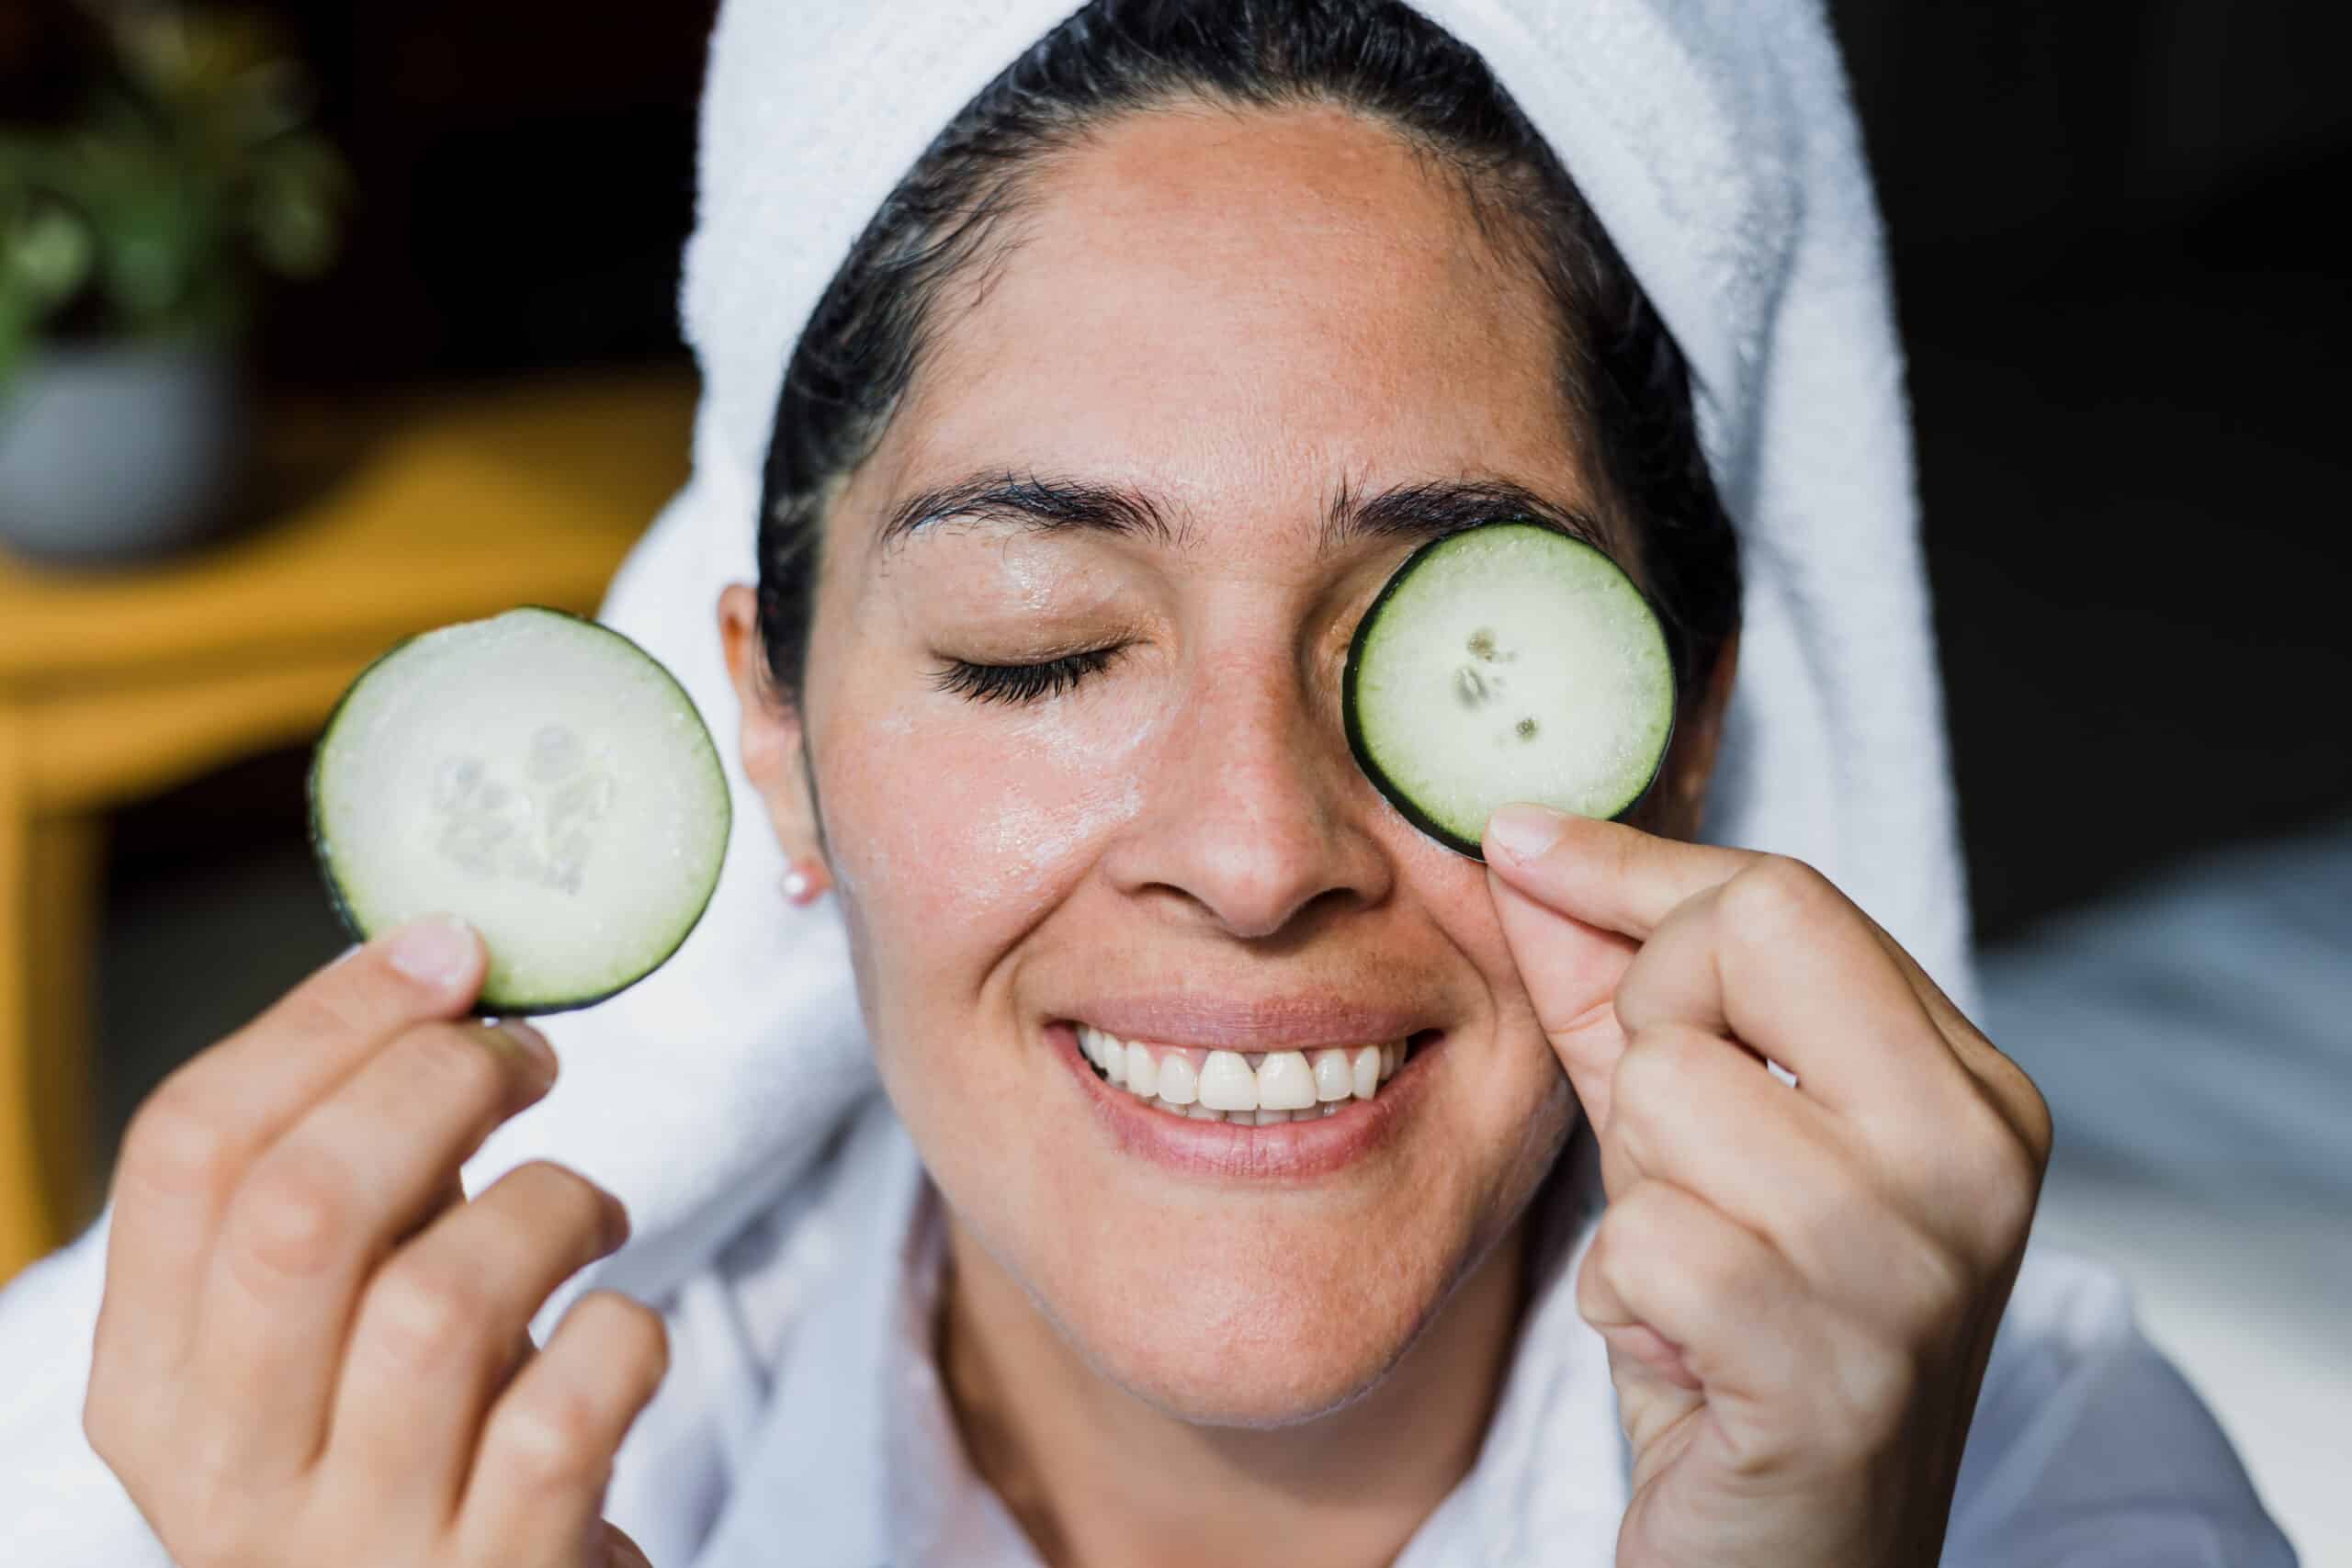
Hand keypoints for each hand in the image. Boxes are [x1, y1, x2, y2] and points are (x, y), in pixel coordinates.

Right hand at [84, 917, 667, 1567]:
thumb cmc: (425, 1452)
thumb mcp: (331, 1330)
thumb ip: (352, 1187)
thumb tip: (440, 974)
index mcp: (152, 1385)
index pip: (186, 1152)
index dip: (328, 1019)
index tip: (446, 953)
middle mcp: (225, 1474)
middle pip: (300, 1211)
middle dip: (438, 1084)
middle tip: (526, 1062)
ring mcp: (358, 1546)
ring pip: (437, 1307)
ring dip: (549, 1205)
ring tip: (589, 1214)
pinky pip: (565, 1412)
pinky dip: (622, 1334)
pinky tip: (620, 1332)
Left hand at [1483, 806, 2050, 1567]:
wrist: (1790, 1561)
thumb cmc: (1734, 1335)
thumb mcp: (1676, 1136)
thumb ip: (1610, 987)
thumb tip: (1523, 840)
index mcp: (1963, 1084)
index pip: (1782, 894)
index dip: (1631, 874)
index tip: (1519, 845)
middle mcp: (1972, 1154)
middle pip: (1744, 938)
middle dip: (1652, 1029)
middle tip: (1678, 1154)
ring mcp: (1918, 1263)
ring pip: (1669, 1091)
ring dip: (1635, 1195)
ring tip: (1691, 1274)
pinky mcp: (1839, 1371)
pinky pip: (1647, 1242)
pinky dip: (1623, 1301)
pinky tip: (1682, 1350)